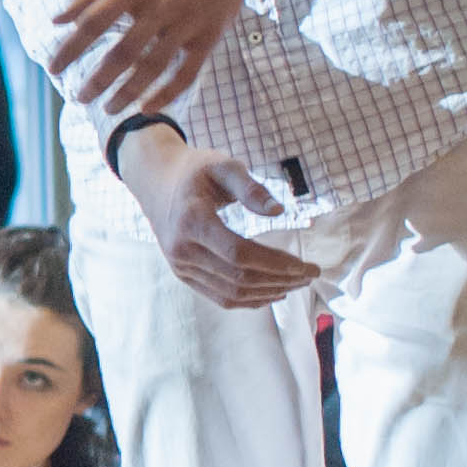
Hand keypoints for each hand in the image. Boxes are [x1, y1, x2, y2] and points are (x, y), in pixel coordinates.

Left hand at [49, 0, 266, 114]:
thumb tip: (56, 21)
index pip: (95, 21)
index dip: (71, 47)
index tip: (53, 69)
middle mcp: (162, 3)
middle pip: (124, 51)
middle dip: (98, 80)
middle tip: (80, 98)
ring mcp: (188, 22)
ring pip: (154, 67)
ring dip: (128, 92)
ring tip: (108, 109)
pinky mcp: (209, 36)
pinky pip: (187, 73)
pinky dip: (167, 94)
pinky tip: (147, 108)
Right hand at [117, 128, 313, 310]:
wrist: (156, 181)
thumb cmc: (195, 170)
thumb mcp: (223, 166)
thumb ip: (250, 187)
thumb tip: (279, 212)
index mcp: (192, 221)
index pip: (240, 254)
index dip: (278, 265)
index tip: (308, 266)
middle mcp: (182, 249)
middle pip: (239, 277)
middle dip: (281, 280)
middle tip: (310, 275)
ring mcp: (180, 265)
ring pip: (231, 293)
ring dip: (268, 293)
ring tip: (296, 284)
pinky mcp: (183, 274)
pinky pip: (219, 296)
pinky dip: (248, 300)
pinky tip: (271, 292)